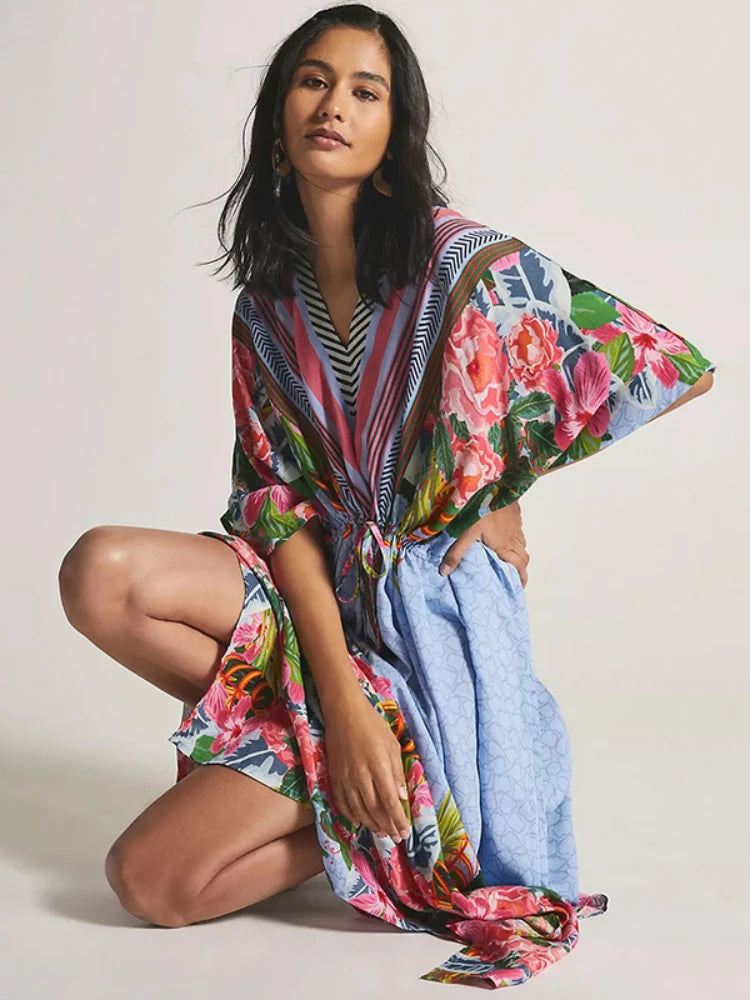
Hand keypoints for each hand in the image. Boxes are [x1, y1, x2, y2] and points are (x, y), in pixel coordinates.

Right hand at [325, 692, 410, 842]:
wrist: (343, 712)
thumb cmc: (372, 725)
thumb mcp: (391, 745)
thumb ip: (396, 772)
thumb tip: (401, 797)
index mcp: (378, 766)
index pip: (390, 802)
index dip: (398, 820)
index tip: (405, 832)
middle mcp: (361, 776)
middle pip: (374, 810)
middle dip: (387, 826)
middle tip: (396, 836)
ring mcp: (345, 777)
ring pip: (358, 810)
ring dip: (371, 824)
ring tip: (382, 832)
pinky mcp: (334, 776)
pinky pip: (342, 802)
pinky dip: (351, 815)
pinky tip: (359, 821)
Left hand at [439, 500, 529, 584]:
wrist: (492, 483)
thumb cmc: (479, 508)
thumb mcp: (465, 533)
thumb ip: (456, 554)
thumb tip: (444, 572)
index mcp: (504, 545)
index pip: (519, 566)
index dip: (521, 579)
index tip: (519, 587)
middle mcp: (513, 536)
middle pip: (523, 557)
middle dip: (520, 568)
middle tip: (513, 575)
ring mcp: (516, 523)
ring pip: (522, 543)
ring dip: (517, 552)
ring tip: (507, 556)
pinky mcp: (514, 511)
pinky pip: (518, 529)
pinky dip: (514, 537)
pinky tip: (503, 533)